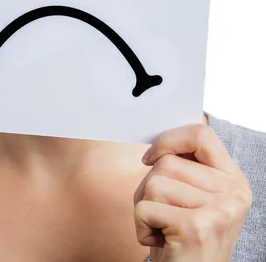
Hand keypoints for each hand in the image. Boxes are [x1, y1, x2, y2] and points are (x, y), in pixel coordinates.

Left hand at [133, 123, 252, 261]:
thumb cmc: (185, 240)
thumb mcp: (196, 199)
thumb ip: (187, 168)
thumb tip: (159, 143)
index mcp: (234, 180)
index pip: (201, 134)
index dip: (169, 139)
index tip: (150, 156)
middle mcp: (233, 193)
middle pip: (168, 161)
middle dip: (149, 187)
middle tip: (161, 215)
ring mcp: (219, 210)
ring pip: (154, 183)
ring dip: (145, 207)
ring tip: (163, 228)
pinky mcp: (196, 227)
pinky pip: (145, 208)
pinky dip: (141, 226)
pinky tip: (160, 242)